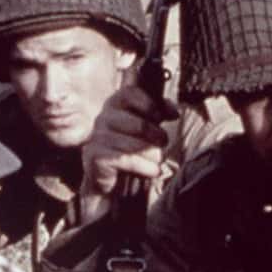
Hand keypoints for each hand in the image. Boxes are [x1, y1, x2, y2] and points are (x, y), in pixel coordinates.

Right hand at [81, 82, 170, 198]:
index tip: (159, 118)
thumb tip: (175, 112)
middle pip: (140, 125)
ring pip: (136, 145)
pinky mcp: (96, 156)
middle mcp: (103, 118)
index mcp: (113, 105)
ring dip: (154, 156)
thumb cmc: (128, 148)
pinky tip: (154, 171)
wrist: (108, 178)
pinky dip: (146, 168)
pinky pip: (128, 160)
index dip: (150, 105)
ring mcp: (98, 137)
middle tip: (162, 144)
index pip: (130, 93)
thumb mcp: (145, 127)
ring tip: (158, 161)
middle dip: (158, 137)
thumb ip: (159, 114)